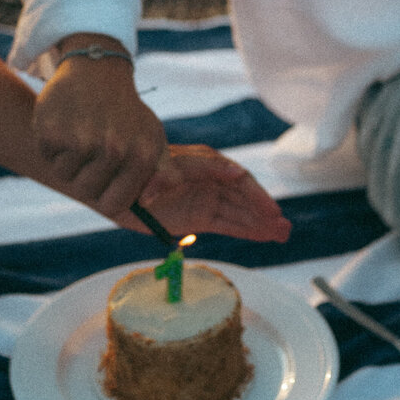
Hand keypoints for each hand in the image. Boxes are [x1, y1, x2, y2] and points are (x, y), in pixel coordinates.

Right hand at [32, 53, 166, 219]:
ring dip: (67, 158)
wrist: (98, 68)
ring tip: (79, 131)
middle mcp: (114, 150)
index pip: (113, 205)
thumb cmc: (127, 111)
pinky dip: (51, 143)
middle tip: (90, 146)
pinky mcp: (54, 130)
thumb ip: (161, 172)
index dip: (104, 195)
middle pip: (85, 192)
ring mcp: (83, 141)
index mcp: (141, 156)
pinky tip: (66, 121)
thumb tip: (150, 202)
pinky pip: (47, 156)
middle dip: (84, 175)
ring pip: (64, 175)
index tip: (104, 180)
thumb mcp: (152, 138)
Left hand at [121, 146, 291, 244]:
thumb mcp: (165, 166)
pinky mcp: (200, 216)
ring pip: (239, 212)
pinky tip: (263, 237)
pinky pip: (228, 224)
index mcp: (205, 162)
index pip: (237, 178)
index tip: (269, 210)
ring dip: (260, 223)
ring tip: (282, 235)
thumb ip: (198, 168)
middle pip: (243, 196)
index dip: (254, 195)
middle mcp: (210, 180)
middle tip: (283, 227)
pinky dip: (246, 230)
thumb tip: (233, 171)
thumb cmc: (140, 170)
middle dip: (264, 212)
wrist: (116, 187)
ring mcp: (206, 199)